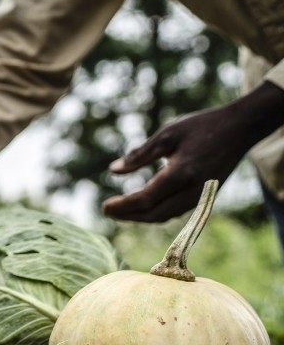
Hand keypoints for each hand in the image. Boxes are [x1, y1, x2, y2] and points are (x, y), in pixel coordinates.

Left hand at [103, 83, 283, 221]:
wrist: (240, 129)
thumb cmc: (202, 127)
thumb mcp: (167, 135)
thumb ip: (140, 155)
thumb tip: (113, 170)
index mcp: (182, 174)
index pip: (146, 199)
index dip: (123, 206)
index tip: (105, 206)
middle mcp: (193, 191)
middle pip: (154, 214)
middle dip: (128, 215)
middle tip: (107, 211)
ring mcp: (201, 197)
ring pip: (165, 216)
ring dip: (141, 217)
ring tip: (120, 211)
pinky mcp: (204, 197)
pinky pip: (175, 212)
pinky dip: (155, 212)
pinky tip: (142, 207)